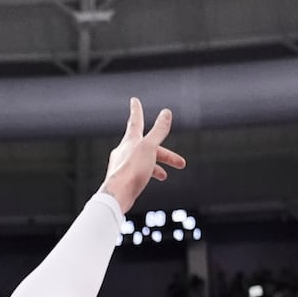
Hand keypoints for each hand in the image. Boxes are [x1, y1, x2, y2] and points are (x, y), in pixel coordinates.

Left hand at [102, 98, 184, 212]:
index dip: (137, 110)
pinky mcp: (122, 178)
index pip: (135, 121)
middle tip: (180, 162)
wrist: (117, 195)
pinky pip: (137, 171)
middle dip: (165, 154)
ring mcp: (122, 165)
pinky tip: (150, 180)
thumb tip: (166, 112)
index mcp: (130, 141)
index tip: (134, 101)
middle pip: (147, 147)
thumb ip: (158, 131)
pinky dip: (147, 174)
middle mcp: (124, 151)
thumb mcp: (149, 147)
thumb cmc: (132, 170)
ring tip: (164, 175)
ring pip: (143, 161)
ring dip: (157, 166)